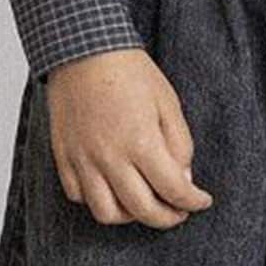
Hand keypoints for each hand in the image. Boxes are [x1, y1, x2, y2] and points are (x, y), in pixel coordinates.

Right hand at [45, 48, 214, 228]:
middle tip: (177, 212)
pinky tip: (111, 187)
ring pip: (107, 213)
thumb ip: (180, 144)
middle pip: (142, 210)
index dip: (193, 202)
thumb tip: (183, 179)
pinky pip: (79, 196)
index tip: (201, 202)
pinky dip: (97, 199)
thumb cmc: (127, 70)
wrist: (82, 47)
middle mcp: (110, 157)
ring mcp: (83, 160)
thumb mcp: (168, 102)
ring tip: (142, 203)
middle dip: (167, 218)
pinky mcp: (64, 156)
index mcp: (141, 142)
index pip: (174, 190)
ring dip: (130, 216)